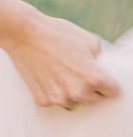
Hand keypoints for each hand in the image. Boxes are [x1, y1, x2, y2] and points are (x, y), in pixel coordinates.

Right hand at [6, 11, 121, 110]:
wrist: (23, 33)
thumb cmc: (56, 33)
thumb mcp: (89, 40)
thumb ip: (100, 60)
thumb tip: (101, 70)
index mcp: (94, 78)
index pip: (112, 92)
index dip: (107, 83)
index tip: (100, 78)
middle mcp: (79, 93)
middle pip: (94, 99)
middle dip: (89, 88)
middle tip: (75, 71)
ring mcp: (60, 99)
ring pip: (73, 102)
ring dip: (70, 92)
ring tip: (59, 72)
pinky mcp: (44, 100)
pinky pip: (55, 101)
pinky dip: (52, 92)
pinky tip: (47, 76)